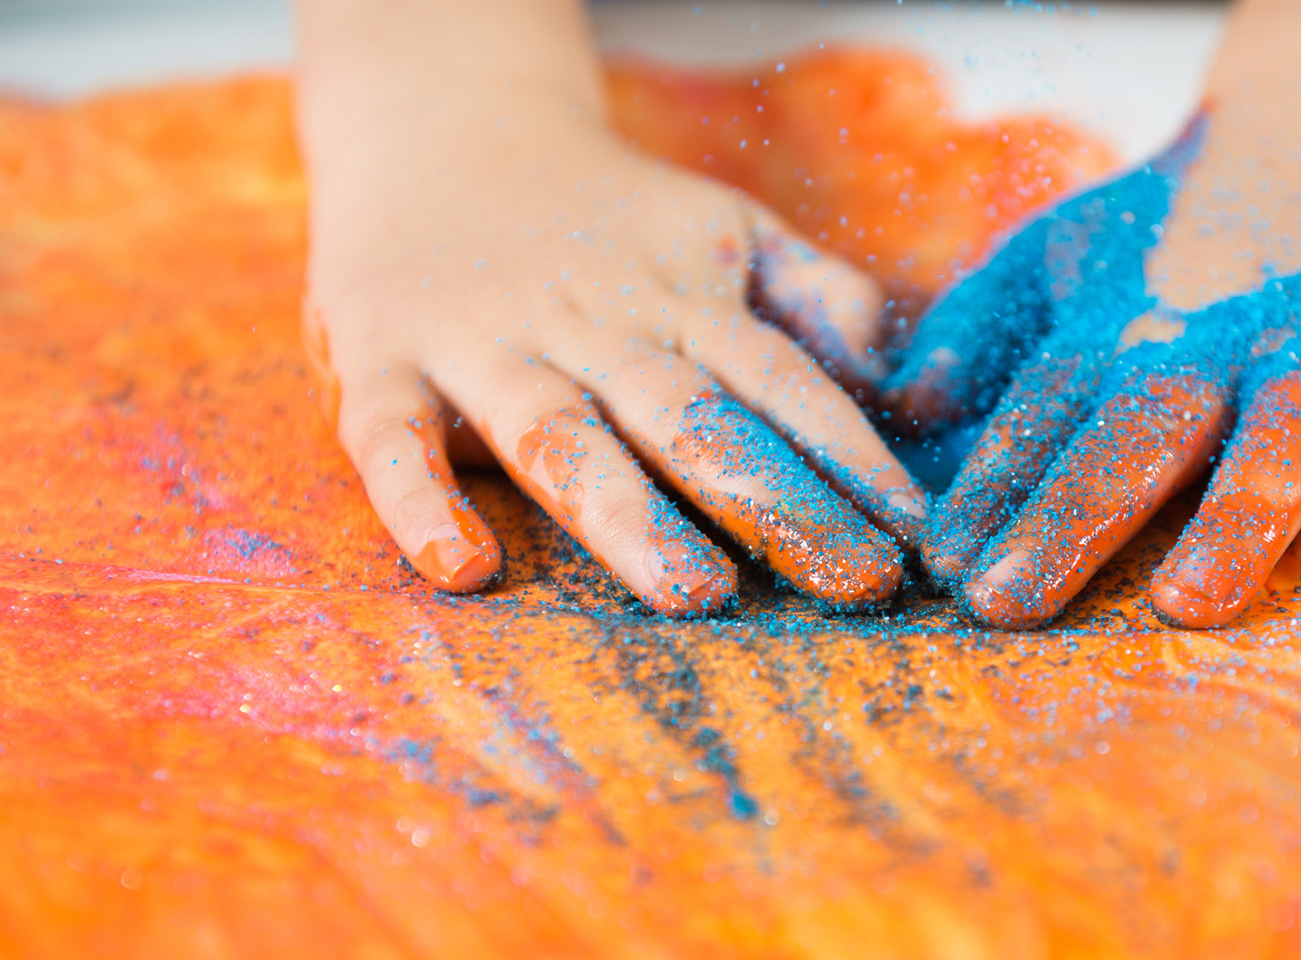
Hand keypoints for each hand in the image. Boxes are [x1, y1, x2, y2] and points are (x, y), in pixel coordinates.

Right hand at [303, 101, 925, 614]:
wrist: (439, 130)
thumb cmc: (609, 215)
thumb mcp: (726, 229)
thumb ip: (817, 296)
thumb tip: (895, 377)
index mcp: (684, 303)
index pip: (783, 382)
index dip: (852, 453)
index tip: (918, 532)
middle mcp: (595, 328)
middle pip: (692, 418)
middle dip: (776, 498)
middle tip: (853, 579)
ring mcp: (485, 346)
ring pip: (561, 435)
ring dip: (627, 513)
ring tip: (694, 592)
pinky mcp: (382, 363)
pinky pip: (392, 439)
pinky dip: (420, 500)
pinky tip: (465, 568)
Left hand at [884, 114, 1300, 629]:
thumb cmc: (1177, 228)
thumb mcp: (1062, 249)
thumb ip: (981, 323)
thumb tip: (908, 404)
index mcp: (1127, 317)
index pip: (1047, 410)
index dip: (992, 486)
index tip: (943, 568)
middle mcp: (1225, 327)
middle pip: (1144, 428)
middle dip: (1073, 513)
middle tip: (1008, 602)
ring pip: (1287, 431)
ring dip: (1238, 515)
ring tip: (1188, 602)